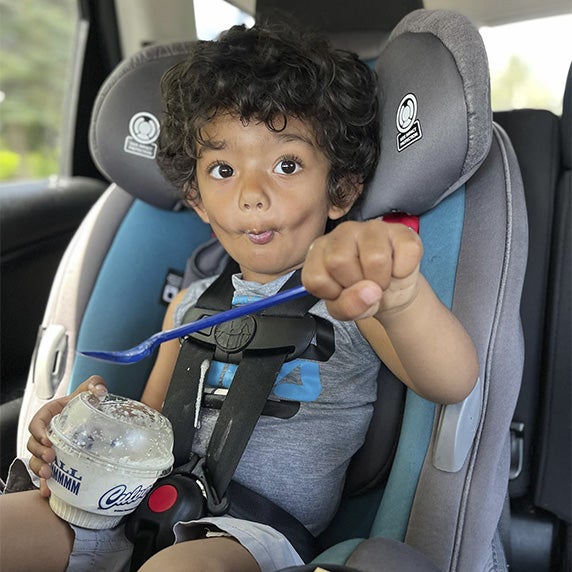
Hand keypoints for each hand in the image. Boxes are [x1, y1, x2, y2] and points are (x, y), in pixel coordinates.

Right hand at [27, 376, 106, 496]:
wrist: (93, 414)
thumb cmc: (85, 401)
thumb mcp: (89, 389)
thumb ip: (94, 384)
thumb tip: (99, 390)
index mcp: (50, 414)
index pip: (37, 422)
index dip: (38, 432)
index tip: (48, 439)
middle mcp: (46, 432)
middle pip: (33, 444)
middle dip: (39, 452)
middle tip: (51, 457)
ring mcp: (49, 447)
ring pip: (35, 459)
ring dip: (39, 468)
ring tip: (49, 474)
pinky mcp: (56, 460)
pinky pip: (46, 472)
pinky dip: (46, 482)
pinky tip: (48, 491)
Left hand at [302, 220, 422, 321]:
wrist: (393, 292)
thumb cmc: (361, 293)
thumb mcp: (346, 309)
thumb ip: (348, 306)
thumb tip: (369, 291)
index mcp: (320, 250)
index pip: (315, 277)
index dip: (333, 294)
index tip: (342, 291)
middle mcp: (343, 232)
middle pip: (339, 261)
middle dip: (356, 285)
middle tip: (363, 285)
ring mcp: (372, 227)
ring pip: (375, 258)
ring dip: (382, 280)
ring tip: (380, 279)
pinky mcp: (401, 231)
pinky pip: (406, 253)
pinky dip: (403, 271)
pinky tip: (396, 269)